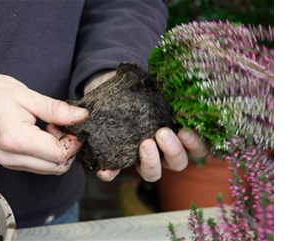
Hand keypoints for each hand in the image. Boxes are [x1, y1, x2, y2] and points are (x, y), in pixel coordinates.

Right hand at [0, 66, 88, 174]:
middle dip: (67, 148)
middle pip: (56, 167)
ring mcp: (7, 162)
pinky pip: (36, 165)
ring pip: (48, 169)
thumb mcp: (27, 95)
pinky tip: (39, 133)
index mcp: (15, 139)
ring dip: (56, 151)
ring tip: (48, 126)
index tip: (71, 124)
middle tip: (60, 124)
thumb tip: (82, 117)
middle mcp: (10, 157)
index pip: (59, 155)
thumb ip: (56, 109)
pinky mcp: (6, 162)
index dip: (73, 142)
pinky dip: (45, 153)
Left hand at [84, 70, 208, 181]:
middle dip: (173, 150)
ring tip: (144, 144)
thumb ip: (163, 85)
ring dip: (151, 162)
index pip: (197, 149)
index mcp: (179, 136)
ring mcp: (142, 159)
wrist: (111, 91)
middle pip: (178, 163)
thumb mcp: (154, 86)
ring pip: (153, 174)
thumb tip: (163, 75)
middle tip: (161, 133)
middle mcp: (164, 153)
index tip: (185, 130)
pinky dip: (110, 172)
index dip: (195, 144)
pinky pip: (115, 173)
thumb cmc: (141, 91)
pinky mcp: (118, 160)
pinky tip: (105, 168)